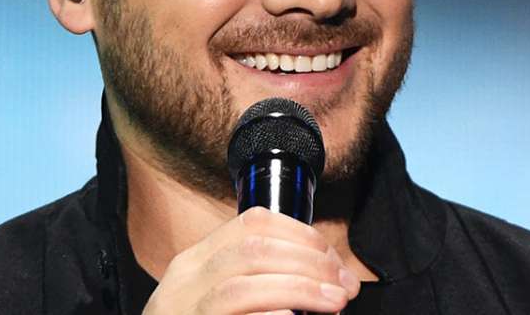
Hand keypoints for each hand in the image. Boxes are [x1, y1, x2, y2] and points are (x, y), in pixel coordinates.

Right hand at [143, 207, 359, 314]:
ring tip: (334, 303)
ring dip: (301, 290)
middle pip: (255, 251)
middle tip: (344, 285)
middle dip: (311, 263)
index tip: (331, 258)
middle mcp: (185, 282)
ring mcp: (185, 312)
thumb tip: (320, 273)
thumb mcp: (213, 296)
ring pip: (245, 287)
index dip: (300, 234)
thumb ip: (252, 279)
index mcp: (195, 262)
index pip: (252, 223)